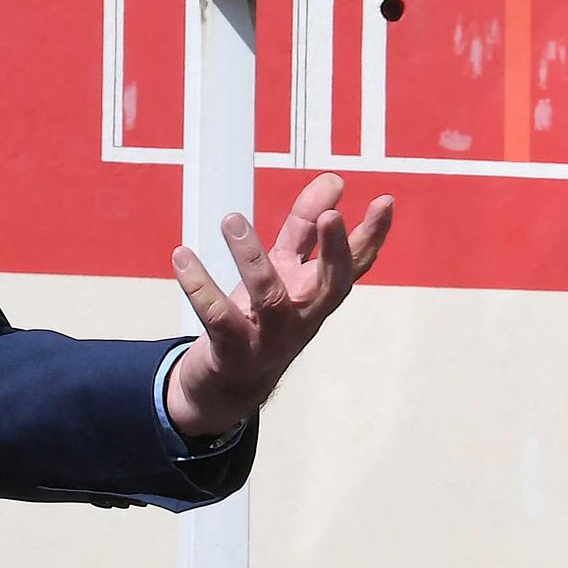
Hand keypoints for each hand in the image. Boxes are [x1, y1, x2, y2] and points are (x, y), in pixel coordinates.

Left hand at [165, 172, 393, 437]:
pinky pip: (219, 317)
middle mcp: (303, 317)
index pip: (354, 264)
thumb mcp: (287, 270)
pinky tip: (182, 257)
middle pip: (330, 286)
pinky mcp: (234, 351)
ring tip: (232, 220)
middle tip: (331, 216)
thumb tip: (334, 181)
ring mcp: (271, 338)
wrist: (228, 386)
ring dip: (252, 258)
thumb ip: (306, 227)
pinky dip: (201, 286)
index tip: (385, 201)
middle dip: (335, 252)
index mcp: (318, 294)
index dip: (372, 235)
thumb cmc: (263, 318)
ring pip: (270, 298)